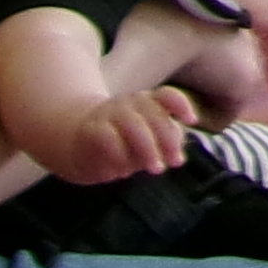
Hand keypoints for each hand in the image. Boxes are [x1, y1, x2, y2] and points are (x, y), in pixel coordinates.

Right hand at [36, 84, 196, 186]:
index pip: (167, 96)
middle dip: (168, 140)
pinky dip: (119, 154)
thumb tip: (178, 158)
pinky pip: (108, 137)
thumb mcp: (146, 140)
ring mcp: (109, 113)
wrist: (74, 140)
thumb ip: (164, 144)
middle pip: (154, 115)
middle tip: (174, 163)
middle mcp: (130, 104)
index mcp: (147, 102)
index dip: (181, 105)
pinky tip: (124, 171)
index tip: (192, 121)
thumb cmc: (121, 141)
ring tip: (156, 169)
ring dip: (148, 148)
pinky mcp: (91, 129)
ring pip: (134, 124)